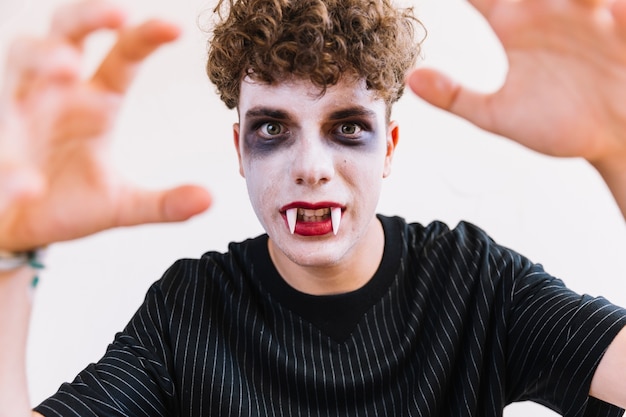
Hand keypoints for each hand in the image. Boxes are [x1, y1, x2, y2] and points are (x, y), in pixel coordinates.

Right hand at [0, 1, 211, 250]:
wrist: (20, 228)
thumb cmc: (68, 201)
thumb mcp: (122, 205)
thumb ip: (164, 203)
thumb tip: (210, 199)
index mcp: (93, 102)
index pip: (121, 59)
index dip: (144, 39)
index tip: (175, 28)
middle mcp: (54, 96)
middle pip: (63, 36)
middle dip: (85, 19)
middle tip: (116, 16)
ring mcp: (15, 113)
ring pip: (18, 63)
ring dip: (41, 58)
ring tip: (68, 67)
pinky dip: (11, 165)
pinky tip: (29, 183)